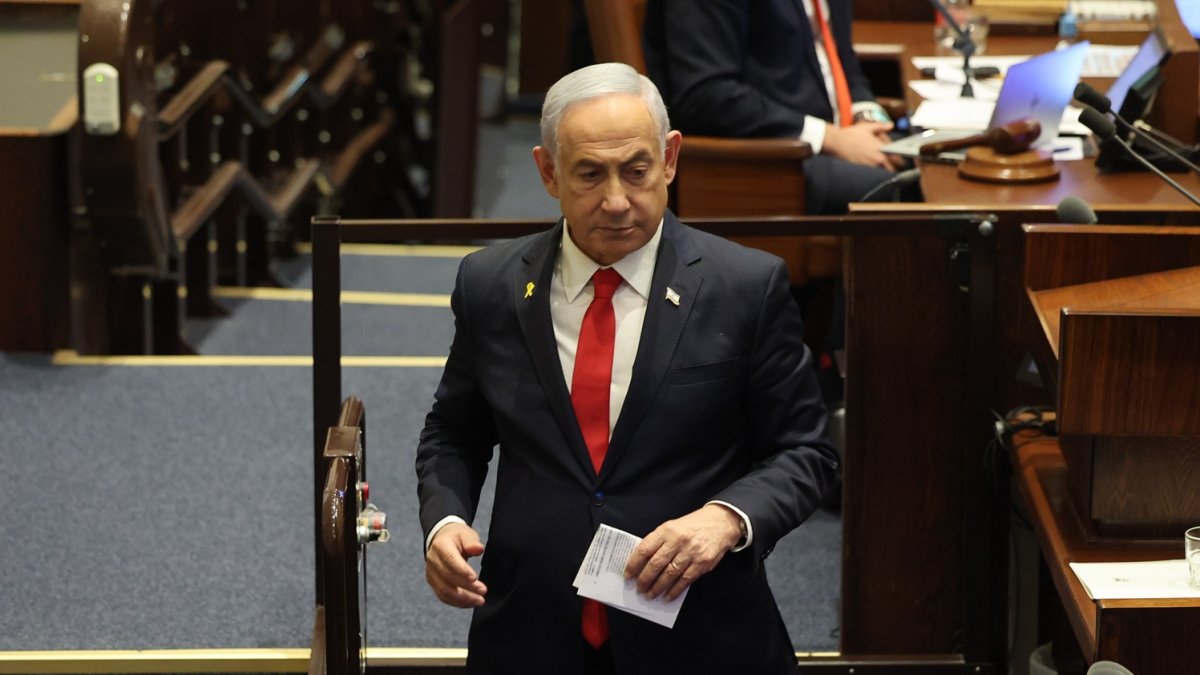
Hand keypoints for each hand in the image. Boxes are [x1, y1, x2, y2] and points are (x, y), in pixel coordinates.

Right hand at [425, 522, 487, 607]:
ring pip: (445, 591)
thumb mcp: (466, 534)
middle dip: (467, 587)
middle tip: (483, 591)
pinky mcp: (433, 583)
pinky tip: (470, 603)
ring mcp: (431, 573)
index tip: (475, 578)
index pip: (450, 560)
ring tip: (479, 600)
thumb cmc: (457, 537)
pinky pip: (443, 597)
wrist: (442, 540)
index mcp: (440, 546)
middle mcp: (432, 560)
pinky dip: (457, 602)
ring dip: (463, 599)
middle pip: (448, 578)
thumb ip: (471, 541)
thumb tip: (478, 549)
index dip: (461, 570)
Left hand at [623, 504, 743, 601]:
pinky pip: (684, 581)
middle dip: (644, 580)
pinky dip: (674, 591)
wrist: (721, 522)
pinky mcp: (702, 564)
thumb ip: (659, 542)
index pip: (644, 549)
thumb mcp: (672, 526)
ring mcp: (690, 553)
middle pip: (655, 565)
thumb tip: (642, 563)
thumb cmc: (692, 526)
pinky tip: (667, 596)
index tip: (628, 575)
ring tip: (650, 595)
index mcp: (666, 530)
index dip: (634, 564)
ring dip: (657, 588)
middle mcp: (677, 541)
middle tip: (639, 589)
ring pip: (669, 575)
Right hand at [822, 121, 896, 170]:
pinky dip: (872, 171)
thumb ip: (881, 127)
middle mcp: (876, 160)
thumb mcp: (867, 127)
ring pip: (881, 172)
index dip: (899, 161)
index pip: (896, 159)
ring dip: (881, 169)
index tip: (899, 161)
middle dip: (891, 167)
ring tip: (877, 162)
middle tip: (889, 164)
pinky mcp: (860, 170)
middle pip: (890, 170)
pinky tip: (868, 164)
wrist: (836, 142)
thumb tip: (890, 125)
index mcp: (881, 149)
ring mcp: (868, 167)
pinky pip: (870, 174)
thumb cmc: (851, 134)